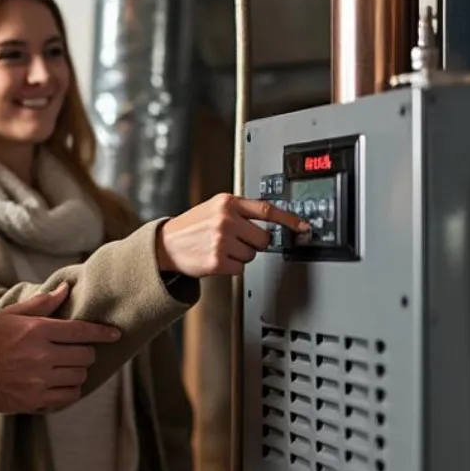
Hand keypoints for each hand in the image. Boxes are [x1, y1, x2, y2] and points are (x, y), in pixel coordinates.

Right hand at [0, 284, 121, 414]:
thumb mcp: (10, 315)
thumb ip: (41, 304)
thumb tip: (66, 289)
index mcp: (37, 331)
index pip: (81, 331)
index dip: (102, 333)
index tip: (115, 334)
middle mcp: (43, 355)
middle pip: (85, 355)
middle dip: (85, 353)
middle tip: (76, 352)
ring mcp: (40, 379)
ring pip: (80, 376)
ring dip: (78, 372)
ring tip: (66, 368)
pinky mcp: (36, 399)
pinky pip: (69, 396)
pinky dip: (71, 390)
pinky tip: (61, 385)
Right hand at [155, 193, 309, 277]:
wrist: (166, 244)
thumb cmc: (192, 227)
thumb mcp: (215, 208)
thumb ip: (241, 211)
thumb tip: (272, 222)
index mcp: (227, 202)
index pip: (267, 210)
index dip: (289, 220)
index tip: (303, 227)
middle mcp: (226, 219)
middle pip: (263, 238)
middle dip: (254, 243)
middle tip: (236, 241)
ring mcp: (222, 240)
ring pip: (252, 254)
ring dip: (240, 255)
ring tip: (221, 248)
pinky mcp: (217, 260)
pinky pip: (240, 268)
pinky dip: (231, 267)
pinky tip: (216, 259)